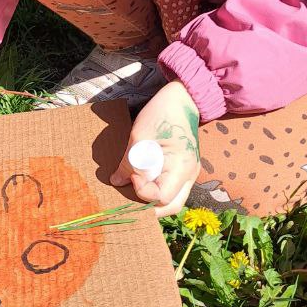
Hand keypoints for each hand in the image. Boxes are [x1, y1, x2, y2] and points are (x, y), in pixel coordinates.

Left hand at [110, 80, 200, 217]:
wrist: (183, 99)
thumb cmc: (162, 113)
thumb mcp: (140, 136)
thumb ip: (129, 162)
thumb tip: (116, 182)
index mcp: (182, 166)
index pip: (162, 197)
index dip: (142, 191)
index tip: (131, 176)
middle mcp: (189, 175)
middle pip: (171, 206)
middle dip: (148, 208)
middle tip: (128, 200)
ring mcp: (188, 173)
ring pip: (172, 200)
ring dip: (152, 200)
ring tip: (132, 191)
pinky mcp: (182, 169)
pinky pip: (170, 188)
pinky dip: (155, 189)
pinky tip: (140, 181)